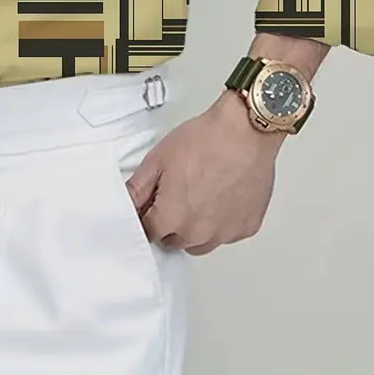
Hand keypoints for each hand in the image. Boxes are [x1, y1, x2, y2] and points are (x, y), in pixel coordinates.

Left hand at [126, 89, 284, 255]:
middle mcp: (198, 233)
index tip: (153, 203)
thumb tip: (127, 205)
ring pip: (200, 243)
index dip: (148, 215)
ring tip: (201, 193)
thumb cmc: (204, 140)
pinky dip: (221, 221)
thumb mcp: (158, 158)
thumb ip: (137, 188)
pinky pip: (226, 234)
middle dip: (170, 222)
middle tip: (178, 192)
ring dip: (195, 227)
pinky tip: (223, 195)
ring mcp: (225, 234)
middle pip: (174, 240)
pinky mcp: (246, 228)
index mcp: (172, 218)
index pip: (149, 232)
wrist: (244, 131)